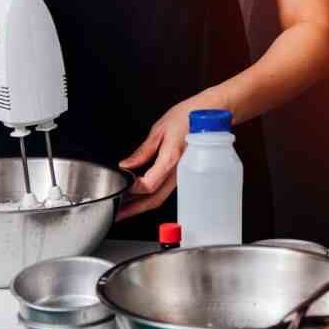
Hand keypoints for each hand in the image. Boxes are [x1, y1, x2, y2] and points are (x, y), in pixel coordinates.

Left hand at [116, 89, 226, 220]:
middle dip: (134, 209)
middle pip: (155, 199)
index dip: (132, 190)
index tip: (119, 187)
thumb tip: (126, 164)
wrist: (210, 114)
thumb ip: (143, 151)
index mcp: (171, 159)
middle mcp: (179, 172)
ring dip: (142, 205)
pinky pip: (166, 189)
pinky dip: (151, 195)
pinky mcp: (183, 173)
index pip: (149, 185)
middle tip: (118, 213)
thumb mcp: (159, 130)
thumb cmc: (188, 116)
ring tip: (125, 206)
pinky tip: (141, 194)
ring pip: (161, 197)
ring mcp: (182, 175)